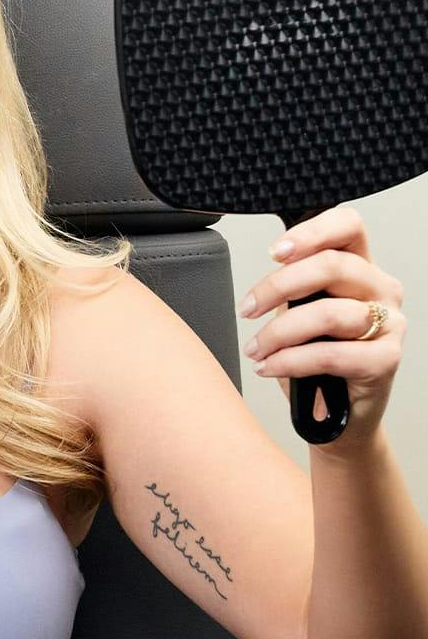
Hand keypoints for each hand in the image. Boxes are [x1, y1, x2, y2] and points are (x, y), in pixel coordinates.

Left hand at [238, 206, 406, 445]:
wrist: (334, 412)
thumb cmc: (314, 355)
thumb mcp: (298, 309)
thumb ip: (293, 285)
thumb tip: (270, 268)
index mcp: (359, 266)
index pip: (348, 226)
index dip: (310, 232)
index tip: (275, 252)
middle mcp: (380, 288)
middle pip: (332, 265)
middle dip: (277, 286)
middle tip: (248, 309)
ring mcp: (390, 322)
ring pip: (329, 312)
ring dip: (279, 332)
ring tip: (255, 349)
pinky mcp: (387, 359)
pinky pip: (332, 353)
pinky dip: (292, 361)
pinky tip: (270, 367)